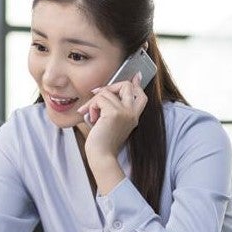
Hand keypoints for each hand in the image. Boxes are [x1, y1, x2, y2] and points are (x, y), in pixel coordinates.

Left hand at [77, 72, 147, 187]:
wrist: (101, 156)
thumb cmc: (101, 143)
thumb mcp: (109, 123)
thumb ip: (110, 109)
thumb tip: (103, 92)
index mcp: (133, 117)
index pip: (141, 96)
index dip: (137, 84)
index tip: (136, 76)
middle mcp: (132, 114)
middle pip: (126, 86)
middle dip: (109, 87)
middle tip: (96, 94)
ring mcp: (125, 112)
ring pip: (105, 92)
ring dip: (93, 102)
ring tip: (91, 115)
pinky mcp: (114, 113)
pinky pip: (99, 99)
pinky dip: (91, 106)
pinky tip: (91, 118)